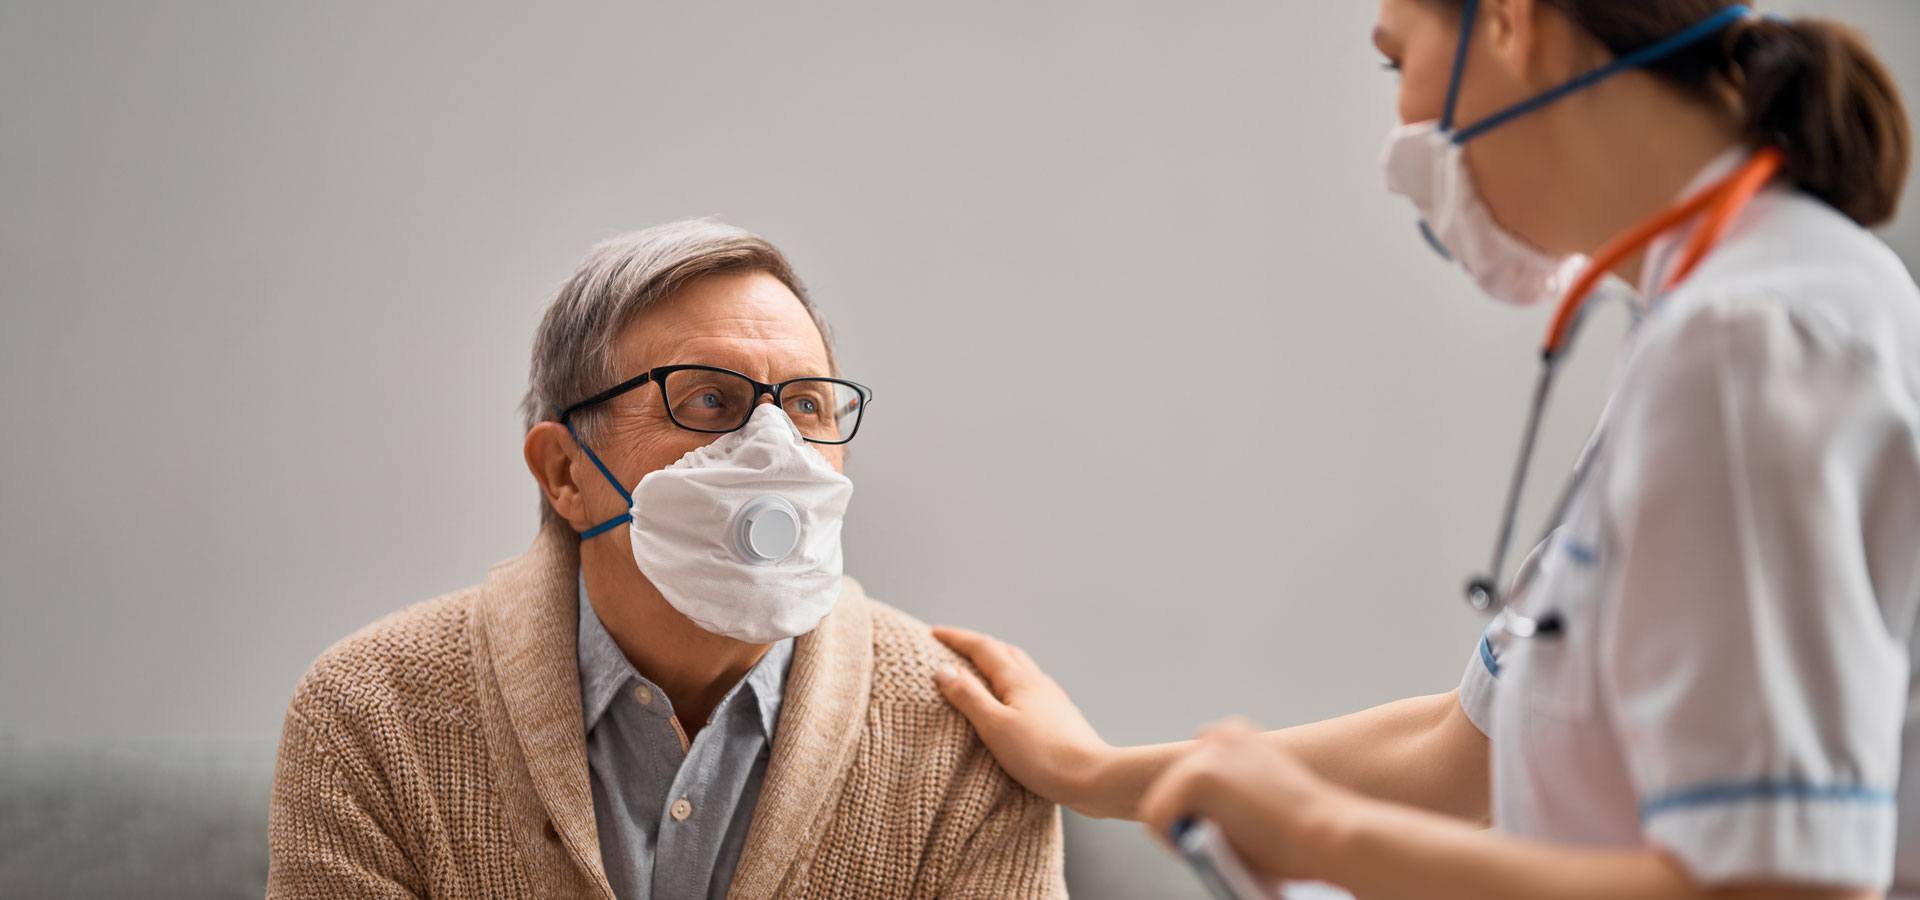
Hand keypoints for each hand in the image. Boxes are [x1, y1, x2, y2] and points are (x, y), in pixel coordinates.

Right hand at [931, 625, 1116, 815]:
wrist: (1091, 778)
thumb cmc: (1040, 755)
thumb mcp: (994, 726)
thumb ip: (968, 696)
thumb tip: (944, 669)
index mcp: (1018, 679)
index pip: (982, 647)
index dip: (957, 638)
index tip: (934, 632)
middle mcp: (1036, 681)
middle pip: (1003, 651)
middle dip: (976, 645)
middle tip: (953, 645)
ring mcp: (1051, 697)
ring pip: (1019, 667)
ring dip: (995, 660)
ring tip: (978, 668)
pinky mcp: (1059, 715)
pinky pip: (1029, 686)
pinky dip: (1010, 681)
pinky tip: (1011, 698)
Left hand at [1137, 717, 1352, 882]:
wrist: (1330, 833)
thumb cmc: (1311, 830)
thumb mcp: (1270, 797)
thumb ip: (1237, 796)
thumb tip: (1210, 821)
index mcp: (1239, 737)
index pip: (1196, 762)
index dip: (1200, 800)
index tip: (1214, 824)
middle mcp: (1220, 736)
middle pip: (1174, 781)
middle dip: (1186, 813)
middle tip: (1206, 844)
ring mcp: (1205, 755)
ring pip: (1164, 799)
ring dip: (1180, 826)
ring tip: (1208, 850)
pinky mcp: (1195, 777)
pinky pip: (1158, 814)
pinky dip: (1171, 838)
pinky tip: (1199, 850)